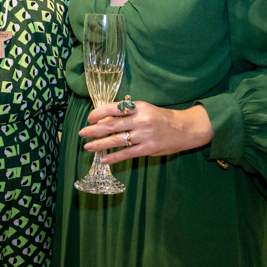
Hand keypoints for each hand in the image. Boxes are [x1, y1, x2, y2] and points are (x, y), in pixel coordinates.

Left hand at [79, 99, 212, 164]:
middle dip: (94, 130)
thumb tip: (104, 120)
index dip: (98, 113)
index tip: (89, 118)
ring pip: (117, 140)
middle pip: (112, 125)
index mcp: (139, 107)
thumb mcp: (144, 109)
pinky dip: (114, 157)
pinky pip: (127, 154)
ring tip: (88, 146)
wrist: (184, 129)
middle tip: (82, 133)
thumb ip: (127, 113)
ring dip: (100, 144)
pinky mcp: (148, 149)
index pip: (113, 108)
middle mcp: (141, 120)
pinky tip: (103, 159)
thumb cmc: (161, 118)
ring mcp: (145, 136)